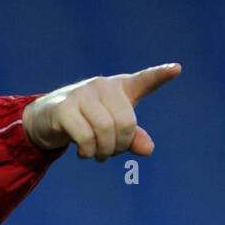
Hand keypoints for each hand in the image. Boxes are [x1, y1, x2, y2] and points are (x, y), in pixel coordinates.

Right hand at [22, 63, 180, 160]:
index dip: (160, 75)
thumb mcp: (111, 129)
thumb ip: (132, 138)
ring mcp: (82, 94)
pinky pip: (85, 137)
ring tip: (97, 155)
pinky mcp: (64, 108)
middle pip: (125, 123)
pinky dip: (87, 152)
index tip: (177, 69)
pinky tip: (83, 153)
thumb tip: (148, 149)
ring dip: (103, 152)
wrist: (47, 118)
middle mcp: (102, 85)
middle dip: (120, 146)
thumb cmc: (86, 121)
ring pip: (105, 131)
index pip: (143, 80)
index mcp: (119, 88)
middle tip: (110, 154)